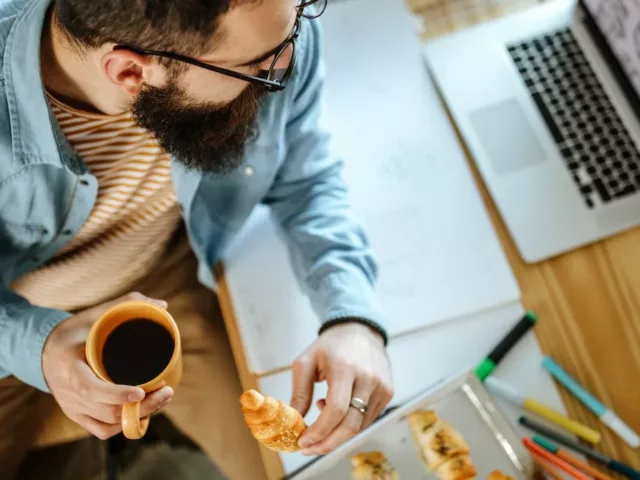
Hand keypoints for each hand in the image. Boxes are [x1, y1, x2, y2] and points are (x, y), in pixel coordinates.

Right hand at [42, 292, 174, 439]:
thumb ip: (127, 304)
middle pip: (107, 411)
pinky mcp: (79, 415)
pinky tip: (144, 413)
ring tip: (162, 398)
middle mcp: (70, 393)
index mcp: (70, 368)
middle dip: (142, 406)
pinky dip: (124, 426)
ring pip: (109, 423)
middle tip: (167, 391)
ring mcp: (74, 407)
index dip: (117, 394)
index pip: (91, 389)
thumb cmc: (74, 332)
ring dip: (138, 416)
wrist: (45, 352)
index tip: (141, 391)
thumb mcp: (94, 314)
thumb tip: (163, 305)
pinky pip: (102, 430)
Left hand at [290, 322, 392, 455]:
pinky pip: (368, 419)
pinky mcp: (388, 392)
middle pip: (350, 425)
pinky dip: (350, 424)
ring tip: (322, 417)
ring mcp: (381, 387)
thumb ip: (299, 392)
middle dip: (327, 443)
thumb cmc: (330, 346)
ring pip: (360, 426)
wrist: (360, 330)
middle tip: (309, 449)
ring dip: (337, 433)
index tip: (303, 441)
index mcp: (345, 368)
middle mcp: (368, 378)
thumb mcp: (306, 362)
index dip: (319, 431)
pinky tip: (338, 410)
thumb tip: (294, 421)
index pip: (336, 410)